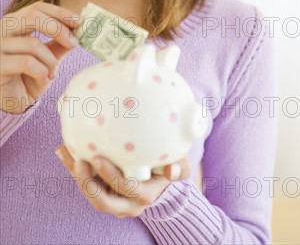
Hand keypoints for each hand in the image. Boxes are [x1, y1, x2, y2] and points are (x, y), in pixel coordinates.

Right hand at [0, 2, 81, 113]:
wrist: (14, 102)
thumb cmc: (29, 76)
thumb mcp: (49, 56)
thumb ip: (60, 41)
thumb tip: (79, 28)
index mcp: (15, 24)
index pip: (37, 8)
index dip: (59, 12)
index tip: (79, 21)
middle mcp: (2, 31)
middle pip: (33, 17)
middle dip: (58, 29)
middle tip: (73, 43)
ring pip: (33, 43)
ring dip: (50, 61)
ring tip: (52, 73)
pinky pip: (27, 62)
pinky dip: (41, 72)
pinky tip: (41, 80)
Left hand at [55, 144, 191, 217]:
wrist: (162, 177)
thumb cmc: (171, 166)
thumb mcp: (181, 165)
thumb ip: (180, 167)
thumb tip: (172, 171)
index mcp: (145, 196)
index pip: (125, 189)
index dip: (110, 176)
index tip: (98, 158)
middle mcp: (127, 203)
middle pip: (103, 201)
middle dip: (87, 183)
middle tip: (79, 161)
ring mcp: (114, 199)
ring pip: (91, 193)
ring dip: (77, 175)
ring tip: (66, 151)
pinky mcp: (103, 191)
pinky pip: (86, 182)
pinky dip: (74, 167)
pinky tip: (63, 149)